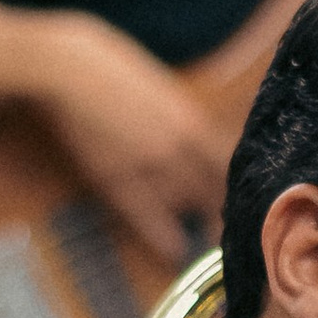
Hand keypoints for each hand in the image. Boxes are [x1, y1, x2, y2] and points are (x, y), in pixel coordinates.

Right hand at [21, 13, 231, 264]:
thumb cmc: (108, 63)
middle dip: (227, 209)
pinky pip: (148, 217)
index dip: (242, 183)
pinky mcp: (117, 180)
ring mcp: (148, 166)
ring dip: (197, 221)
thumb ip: (179, 115)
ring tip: (213, 242)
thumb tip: (196, 134)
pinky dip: (164, 237)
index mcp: (192, 120)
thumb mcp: (158, 86)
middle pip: (215, 189)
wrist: (65, 67)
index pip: (230, 163)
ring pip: (186, 204)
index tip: (252, 198)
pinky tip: (176, 254)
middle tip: (241, 229)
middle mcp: (178, 147)